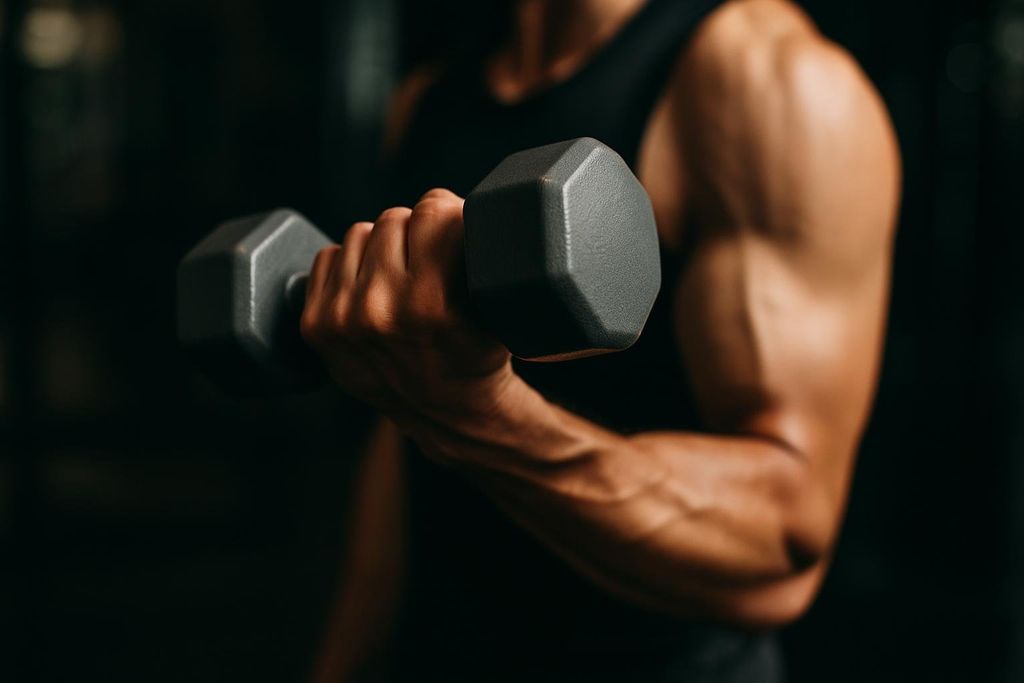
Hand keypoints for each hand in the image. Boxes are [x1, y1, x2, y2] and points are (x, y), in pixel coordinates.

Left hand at [300, 189, 512, 423]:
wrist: (445, 410)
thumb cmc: (477, 350)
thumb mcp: (495, 304)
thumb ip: (474, 248)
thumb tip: (446, 201)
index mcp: (433, 304)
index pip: (433, 209)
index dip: (450, 216)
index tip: (457, 233)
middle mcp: (382, 311)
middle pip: (396, 216)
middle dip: (417, 233)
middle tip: (432, 264)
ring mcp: (343, 320)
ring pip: (361, 231)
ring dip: (383, 247)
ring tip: (404, 279)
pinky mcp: (317, 325)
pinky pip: (329, 255)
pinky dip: (351, 266)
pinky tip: (375, 291)